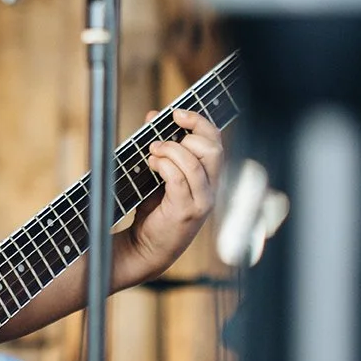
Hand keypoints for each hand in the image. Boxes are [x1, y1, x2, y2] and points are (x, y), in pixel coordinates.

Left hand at [117, 109, 223, 284]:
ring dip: (170, 149)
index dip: (199, 122)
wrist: (144, 248)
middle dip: (187, 134)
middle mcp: (211, 189)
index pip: (216, 142)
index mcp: (209, 177)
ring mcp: (201, 201)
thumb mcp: (158, 173)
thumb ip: (161, 147)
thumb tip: (153, 116)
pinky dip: (163, 166)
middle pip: (214, 149)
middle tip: (160, 139)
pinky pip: (179, 179)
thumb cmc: (152, 210)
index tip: (176, 113)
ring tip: (152, 151)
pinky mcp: (186, 211)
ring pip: (195, 162)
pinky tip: (151, 165)